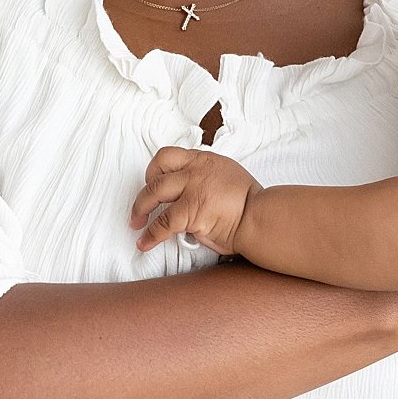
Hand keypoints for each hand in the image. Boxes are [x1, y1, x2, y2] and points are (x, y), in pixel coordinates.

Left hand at [132, 147, 257, 253]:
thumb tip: (185, 191)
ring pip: (153, 194)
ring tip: (136, 224)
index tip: (151, 183)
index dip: (154, 170)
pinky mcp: (191, 211)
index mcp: (204, 160)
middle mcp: (196, 170)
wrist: (261, 218)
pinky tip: (145, 243)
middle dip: (143, 192)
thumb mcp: (226, 175)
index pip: (167, 156)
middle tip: (139, 207)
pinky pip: (162, 222)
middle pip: (156, 174)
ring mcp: (192, 189)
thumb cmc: (249, 204)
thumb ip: (204, 177)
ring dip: (140, 210)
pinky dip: (150, 235)